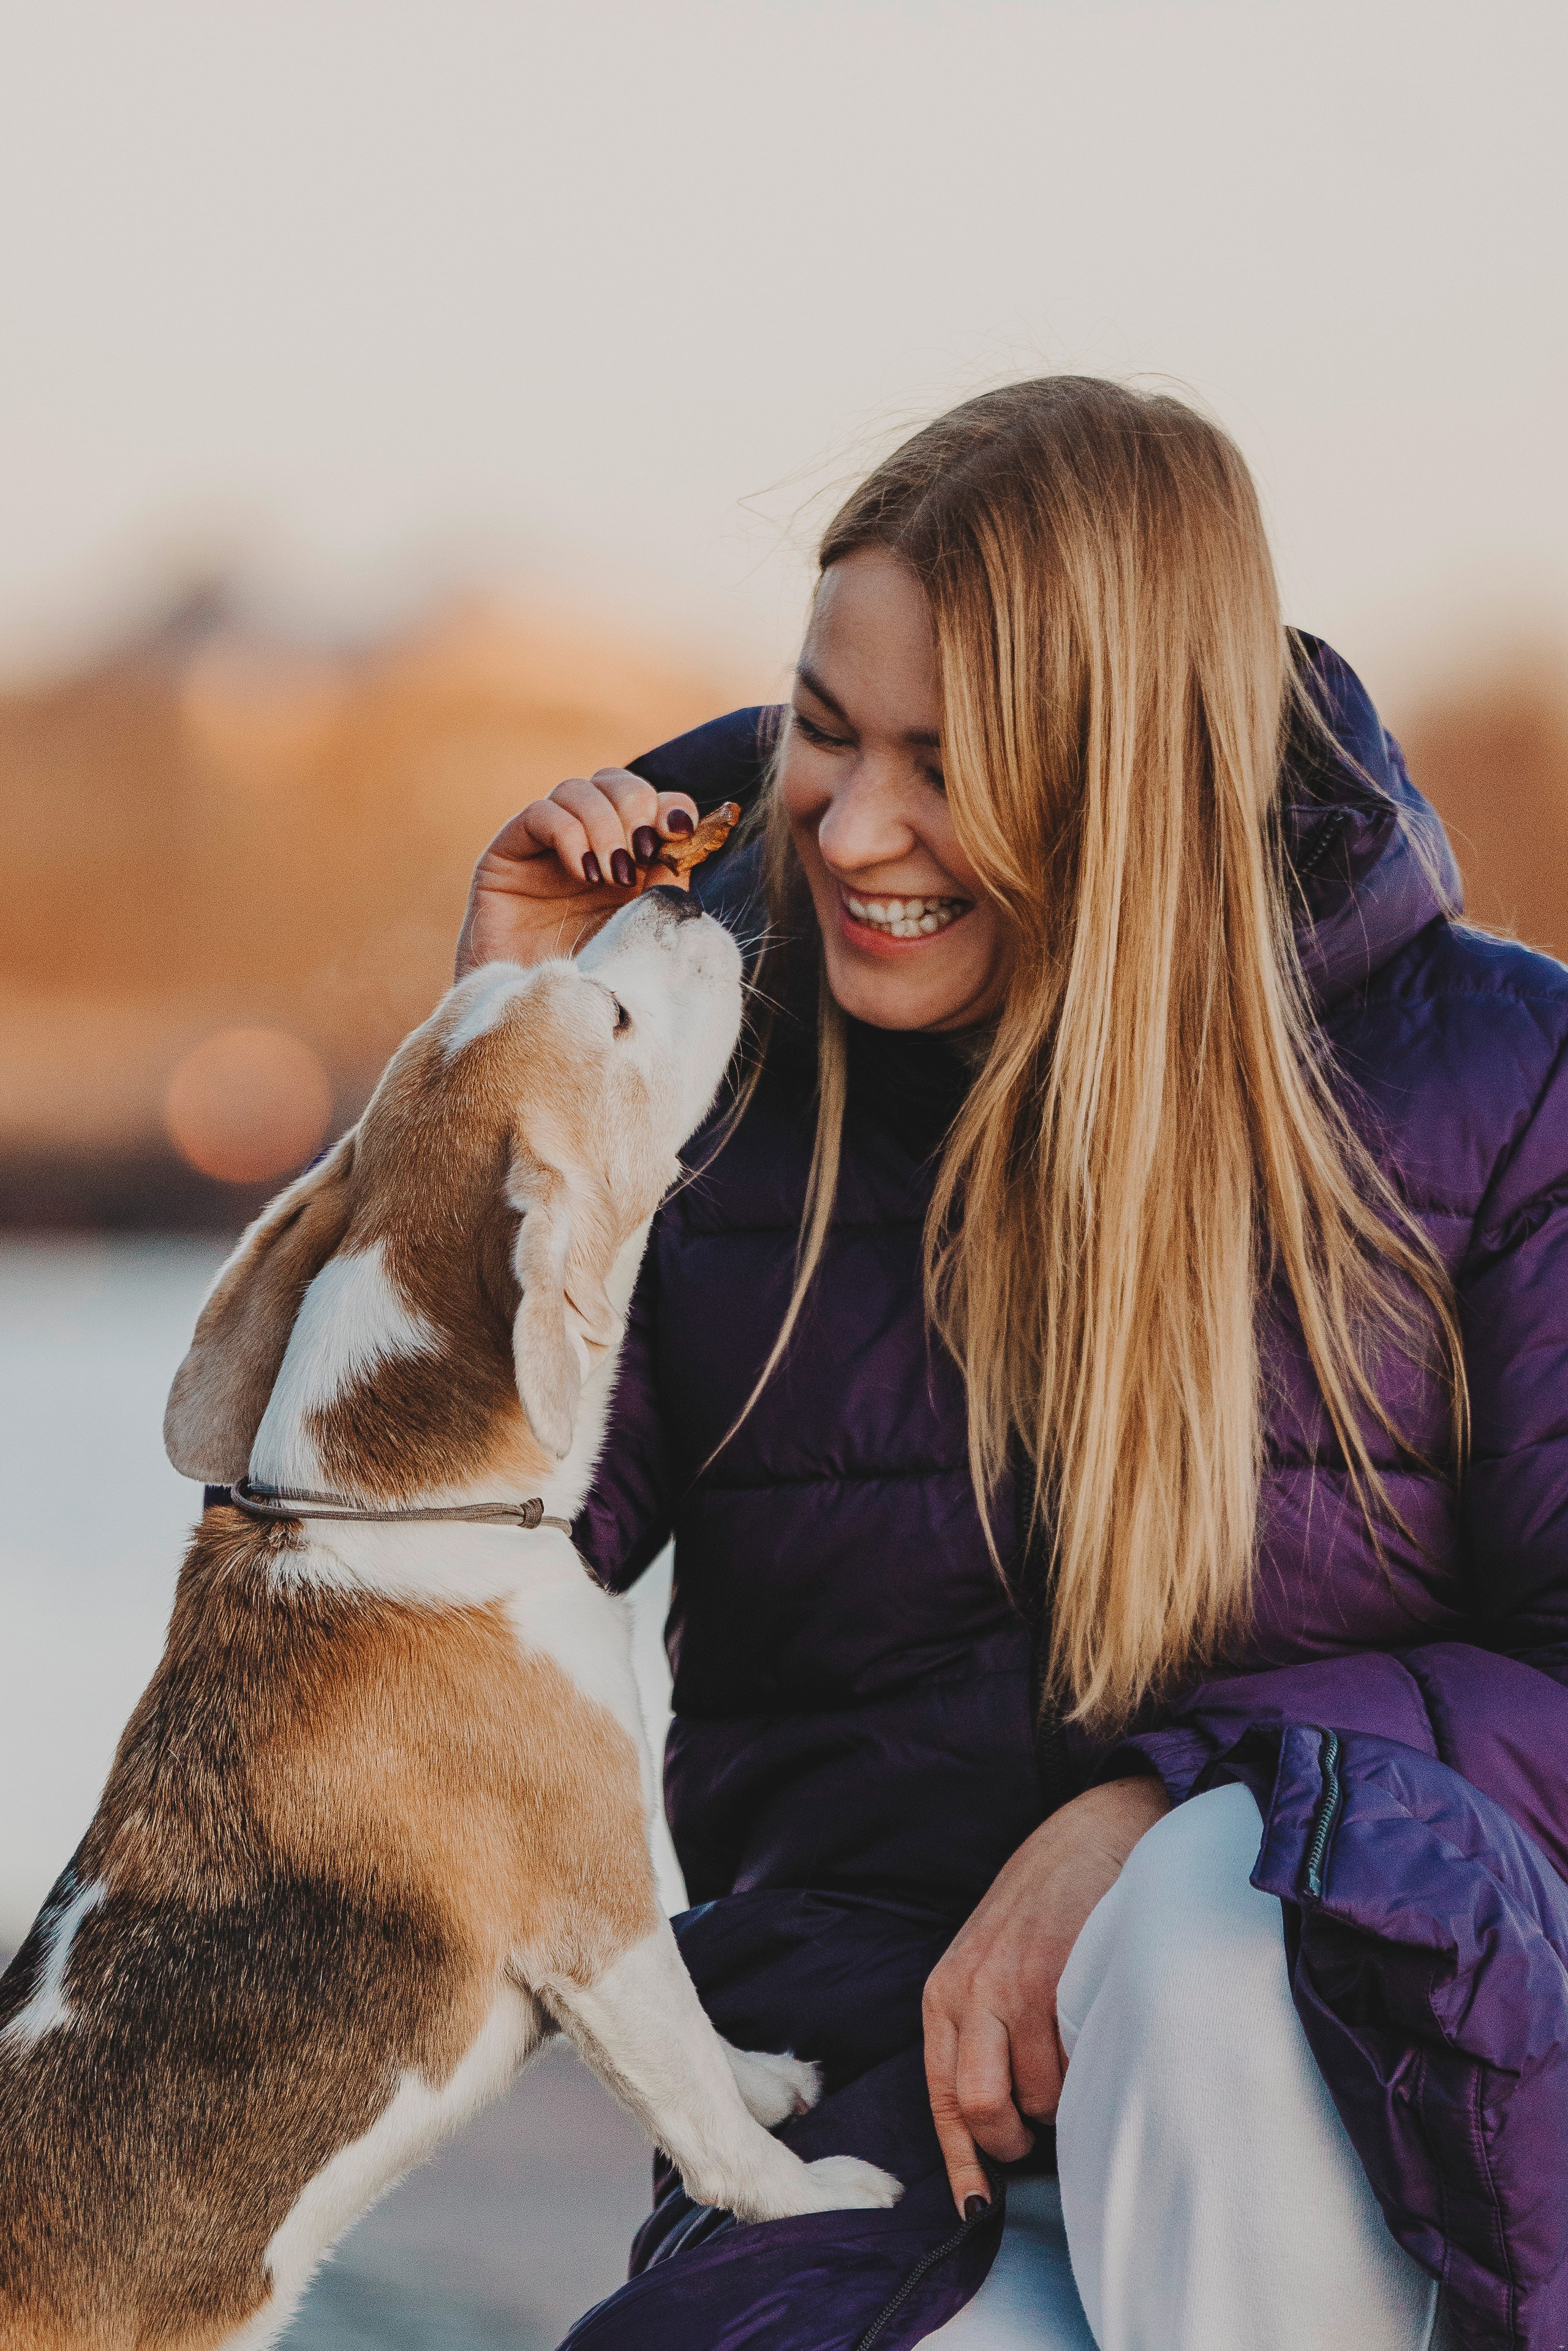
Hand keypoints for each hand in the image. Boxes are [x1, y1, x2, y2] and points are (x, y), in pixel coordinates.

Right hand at [455, 769, 700, 978]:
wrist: (536, 1027)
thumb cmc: (595, 989)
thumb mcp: (645, 933)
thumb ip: (667, 884)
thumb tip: (688, 836)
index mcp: (630, 862)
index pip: (655, 804)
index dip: (671, 806)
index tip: (680, 832)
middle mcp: (588, 847)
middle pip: (616, 783)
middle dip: (637, 808)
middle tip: (640, 854)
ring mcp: (545, 849)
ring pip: (579, 790)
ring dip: (605, 824)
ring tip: (610, 874)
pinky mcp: (507, 855)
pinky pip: (540, 813)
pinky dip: (568, 833)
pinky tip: (582, 871)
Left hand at [922, 1776, 1171, 2214]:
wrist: (1094, 1828)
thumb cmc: (1046, 1907)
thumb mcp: (993, 1962)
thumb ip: (987, 2029)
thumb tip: (1006, 2123)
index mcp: (945, 1994)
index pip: (941, 2101)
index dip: (961, 2167)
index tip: (977, 2214)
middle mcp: (970, 1991)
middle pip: (978, 2109)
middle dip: (1015, 2141)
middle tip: (1045, 2125)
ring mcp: (1015, 1984)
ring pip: (1035, 2097)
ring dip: (1064, 2102)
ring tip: (1080, 2058)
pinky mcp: (1059, 1978)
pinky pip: (1073, 2066)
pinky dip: (1090, 2074)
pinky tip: (1102, 2039)